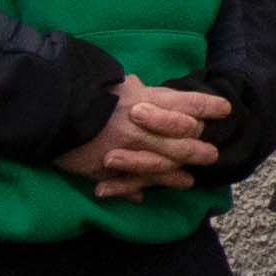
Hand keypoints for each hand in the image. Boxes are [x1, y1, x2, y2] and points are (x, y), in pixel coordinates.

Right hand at [59, 83, 228, 200]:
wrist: (50, 106)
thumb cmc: (83, 90)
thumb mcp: (114, 82)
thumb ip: (134, 89)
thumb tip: (143, 88)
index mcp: (145, 99)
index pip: (187, 103)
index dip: (208, 106)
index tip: (225, 110)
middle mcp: (142, 126)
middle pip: (182, 139)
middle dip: (199, 148)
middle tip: (210, 154)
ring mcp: (127, 150)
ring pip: (163, 166)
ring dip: (177, 175)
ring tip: (188, 181)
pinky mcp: (107, 168)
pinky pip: (130, 182)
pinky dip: (142, 188)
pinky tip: (148, 193)